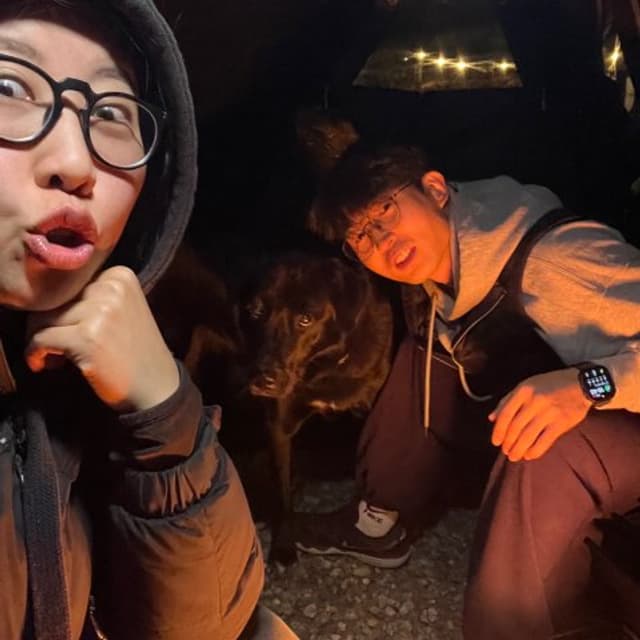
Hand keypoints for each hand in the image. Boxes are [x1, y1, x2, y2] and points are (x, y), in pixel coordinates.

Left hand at [25, 266, 178, 411]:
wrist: (157, 388)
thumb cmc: (134, 353)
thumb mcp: (123, 310)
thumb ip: (93, 296)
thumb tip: (42, 298)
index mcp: (120, 276)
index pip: (68, 283)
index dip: (61, 307)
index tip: (68, 329)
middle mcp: (111, 288)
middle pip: (53, 299)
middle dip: (48, 324)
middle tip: (57, 349)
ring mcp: (100, 312)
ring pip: (41, 318)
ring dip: (40, 340)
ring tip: (56, 358)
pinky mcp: (87, 338)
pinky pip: (40, 339)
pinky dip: (35, 354)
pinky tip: (44, 365)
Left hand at [489, 368, 590, 461]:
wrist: (581, 384)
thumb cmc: (549, 385)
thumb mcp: (526, 386)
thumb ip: (507, 401)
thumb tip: (492, 418)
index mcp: (523, 391)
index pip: (505, 414)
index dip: (498, 431)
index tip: (495, 442)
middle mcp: (535, 401)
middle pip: (515, 427)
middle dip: (508, 443)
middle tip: (506, 451)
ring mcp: (549, 412)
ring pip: (528, 436)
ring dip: (519, 449)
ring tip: (514, 456)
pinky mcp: (561, 423)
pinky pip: (545, 441)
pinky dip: (535, 450)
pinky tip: (529, 455)